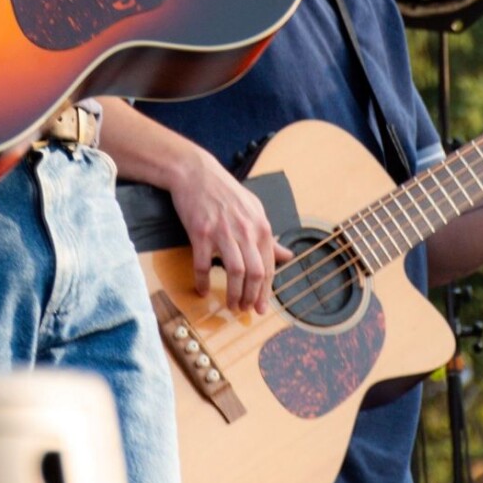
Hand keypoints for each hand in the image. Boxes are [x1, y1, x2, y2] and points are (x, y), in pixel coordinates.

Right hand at [166, 150, 290, 314]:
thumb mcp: (253, 209)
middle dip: (251, 297)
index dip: (265, 291)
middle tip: (245, 310)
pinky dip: (204, 281)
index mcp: (260, 226)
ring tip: (230, 305)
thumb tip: (287, 255)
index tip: (261, 307)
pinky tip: (203, 290)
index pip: (269, 266)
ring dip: (233, 294)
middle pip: (255, 273)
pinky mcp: (200, 233)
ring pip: (235, 272)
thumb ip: (268, 236)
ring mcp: (222, 232)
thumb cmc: (224, 191)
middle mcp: (245, 230)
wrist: (195, 173)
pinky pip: (203, 265)